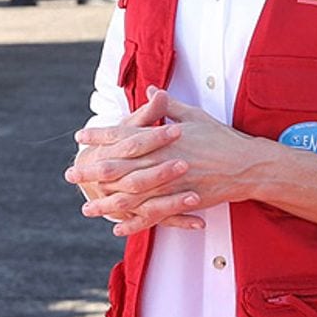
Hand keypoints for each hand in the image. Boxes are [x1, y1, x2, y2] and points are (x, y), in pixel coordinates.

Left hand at [67, 88, 274, 235]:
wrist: (246, 165)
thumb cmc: (220, 137)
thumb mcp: (193, 115)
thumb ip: (167, 106)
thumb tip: (152, 89)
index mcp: (161, 137)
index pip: (122, 134)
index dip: (99, 136)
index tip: (80, 137)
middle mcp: (160, 160)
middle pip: (118, 167)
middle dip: (92, 171)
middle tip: (71, 174)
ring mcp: (169, 183)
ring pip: (130, 196)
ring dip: (106, 203)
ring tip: (87, 208)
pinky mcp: (179, 201)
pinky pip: (152, 215)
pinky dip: (134, 223)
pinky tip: (117, 227)